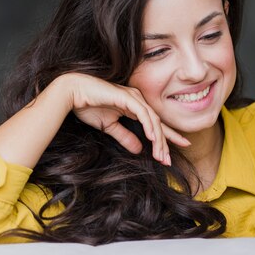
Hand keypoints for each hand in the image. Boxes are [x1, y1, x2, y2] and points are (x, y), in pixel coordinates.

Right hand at [62, 73, 189, 165]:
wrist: (72, 93)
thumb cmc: (88, 106)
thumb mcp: (109, 127)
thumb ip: (125, 137)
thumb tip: (138, 150)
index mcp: (134, 106)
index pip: (156, 123)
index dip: (169, 135)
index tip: (182, 146)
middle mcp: (137, 100)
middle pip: (157, 123)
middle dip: (165, 143)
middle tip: (168, 160)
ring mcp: (133, 97)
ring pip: (153, 120)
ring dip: (158, 139)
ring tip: (161, 156)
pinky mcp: (127, 97)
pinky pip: (142, 113)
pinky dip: (149, 126)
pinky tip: (153, 138)